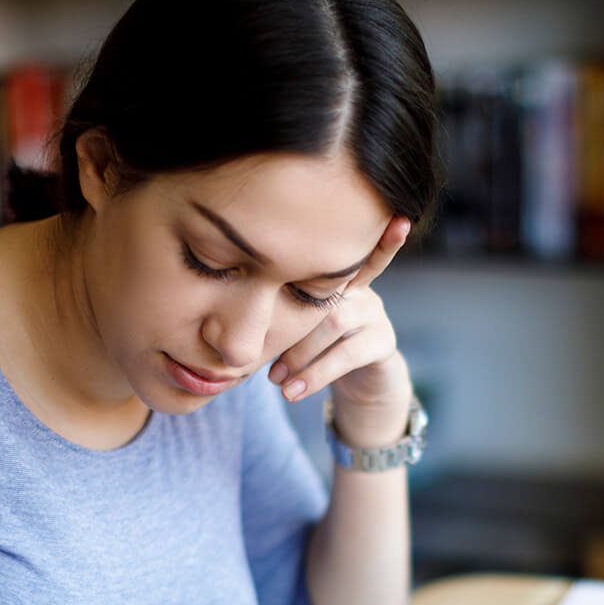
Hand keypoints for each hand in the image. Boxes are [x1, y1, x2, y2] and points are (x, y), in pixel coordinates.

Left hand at [269, 216, 413, 446]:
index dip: (341, 229)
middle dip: (290, 326)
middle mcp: (359, 286)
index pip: (329, 248)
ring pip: (335, 320)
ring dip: (299, 353)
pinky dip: (316, 374)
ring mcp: (374, 313)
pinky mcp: (382, 343)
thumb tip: (221, 323)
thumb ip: (274, 312)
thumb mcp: (296, 327)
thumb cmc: (317, 350)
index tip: (362, 213)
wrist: (360, 386)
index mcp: (333, 276)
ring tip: (276, 381)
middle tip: (263, 363)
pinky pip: (348, 354)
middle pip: (323, 289)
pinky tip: (295, 390)